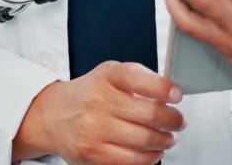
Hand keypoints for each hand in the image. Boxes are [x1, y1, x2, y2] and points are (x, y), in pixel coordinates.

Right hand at [13, 61, 185, 164]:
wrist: (53, 115)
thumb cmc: (89, 94)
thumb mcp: (109, 75)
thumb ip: (138, 80)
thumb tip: (170, 95)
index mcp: (107, 77)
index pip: (139, 78)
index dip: (163, 88)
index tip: (177, 95)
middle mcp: (99, 101)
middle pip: (150, 114)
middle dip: (173, 120)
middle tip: (178, 121)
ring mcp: (94, 129)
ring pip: (144, 140)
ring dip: (165, 141)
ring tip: (168, 138)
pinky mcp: (92, 153)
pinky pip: (131, 160)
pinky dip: (150, 158)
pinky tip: (153, 152)